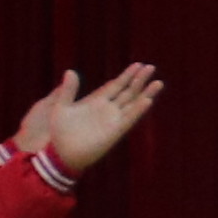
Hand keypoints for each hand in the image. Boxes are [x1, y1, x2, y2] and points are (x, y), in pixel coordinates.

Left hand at [44, 62, 165, 173]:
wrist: (61, 154)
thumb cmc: (59, 133)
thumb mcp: (61, 107)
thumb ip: (68, 90)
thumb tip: (70, 71)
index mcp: (96, 102)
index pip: (116, 85)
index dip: (127, 75)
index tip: (138, 64)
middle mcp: (108, 109)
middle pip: (128, 92)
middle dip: (139, 80)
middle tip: (151, 67)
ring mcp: (113, 120)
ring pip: (133, 103)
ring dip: (145, 93)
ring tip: (158, 82)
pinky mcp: (115, 131)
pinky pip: (129, 119)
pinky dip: (138, 110)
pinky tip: (147, 100)